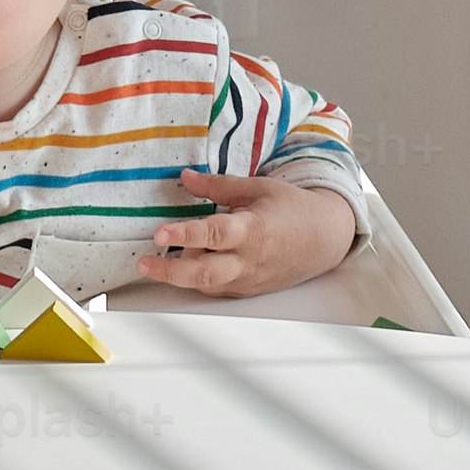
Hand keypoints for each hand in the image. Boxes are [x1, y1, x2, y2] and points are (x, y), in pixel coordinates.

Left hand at [133, 172, 362, 300]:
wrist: (324, 238)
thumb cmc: (292, 210)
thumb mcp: (257, 188)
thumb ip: (218, 187)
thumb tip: (185, 178)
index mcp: (252, 230)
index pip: (214, 235)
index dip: (185, 234)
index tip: (159, 234)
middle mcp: (248, 260)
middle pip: (205, 274)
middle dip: (170, 272)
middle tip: (144, 263)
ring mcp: (247, 280)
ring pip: (206, 284)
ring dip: (180, 276)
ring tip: (157, 262)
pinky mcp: (247, 290)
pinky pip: (216, 289)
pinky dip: (197, 279)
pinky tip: (186, 265)